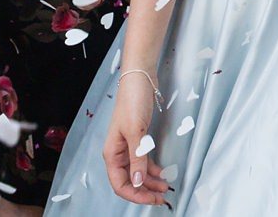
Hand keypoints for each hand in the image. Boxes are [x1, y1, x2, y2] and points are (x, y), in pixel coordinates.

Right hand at [103, 69, 168, 204]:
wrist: (140, 77)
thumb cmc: (133, 100)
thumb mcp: (137, 132)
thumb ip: (137, 159)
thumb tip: (137, 183)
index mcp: (112, 153)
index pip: (120, 184)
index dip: (136, 195)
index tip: (153, 199)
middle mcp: (118, 152)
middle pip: (129, 181)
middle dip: (145, 191)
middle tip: (162, 197)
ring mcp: (128, 146)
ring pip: (137, 172)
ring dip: (150, 182)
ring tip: (165, 187)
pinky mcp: (138, 139)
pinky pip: (144, 161)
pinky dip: (153, 169)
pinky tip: (162, 173)